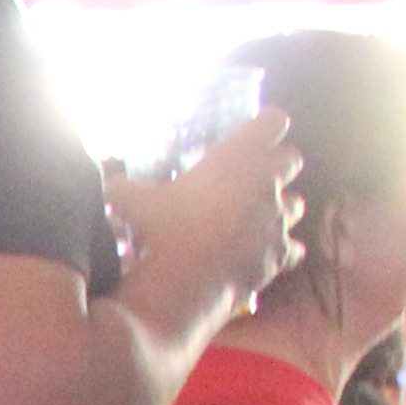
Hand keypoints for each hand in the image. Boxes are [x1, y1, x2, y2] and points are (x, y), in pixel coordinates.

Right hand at [107, 109, 301, 314]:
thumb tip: (109, 185)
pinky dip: (282, 249)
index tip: (256, 130)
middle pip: (293, 159)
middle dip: (278, 166)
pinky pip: (293, 247)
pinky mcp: (281, 254)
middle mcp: (268, 183)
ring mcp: (279, 220)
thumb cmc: (164, 231)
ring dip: (281, 206)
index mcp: (238, 157)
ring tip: (259, 216)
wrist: (186, 283)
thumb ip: (124, 188)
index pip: (273, 121)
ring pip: (297, 203)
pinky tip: (264, 254)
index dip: (266, 124)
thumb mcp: (135, 203)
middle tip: (255, 176)